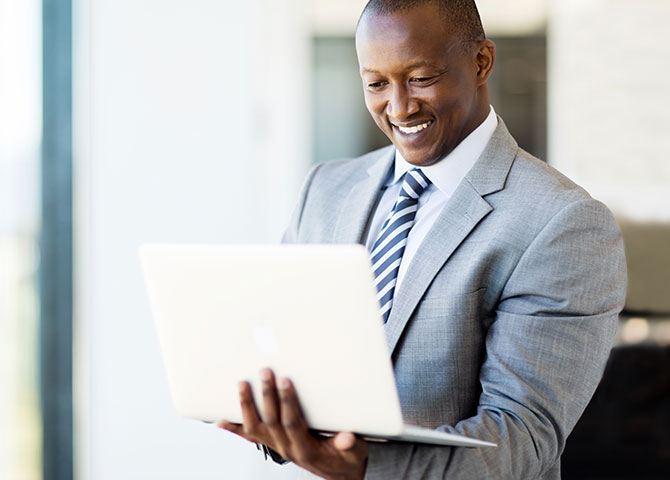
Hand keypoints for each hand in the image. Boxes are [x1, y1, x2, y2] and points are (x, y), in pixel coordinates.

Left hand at [217, 368, 368, 479]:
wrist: (337, 472)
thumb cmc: (346, 458)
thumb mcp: (356, 452)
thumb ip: (350, 445)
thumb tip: (345, 438)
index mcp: (306, 449)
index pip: (292, 422)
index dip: (287, 402)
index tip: (285, 381)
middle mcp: (287, 449)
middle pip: (271, 421)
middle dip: (267, 395)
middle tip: (266, 372)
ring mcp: (276, 447)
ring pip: (255, 428)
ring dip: (247, 406)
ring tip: (242, 384)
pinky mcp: (272, 444)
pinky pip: (249, 437)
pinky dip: (234, 428)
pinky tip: (221, 419)